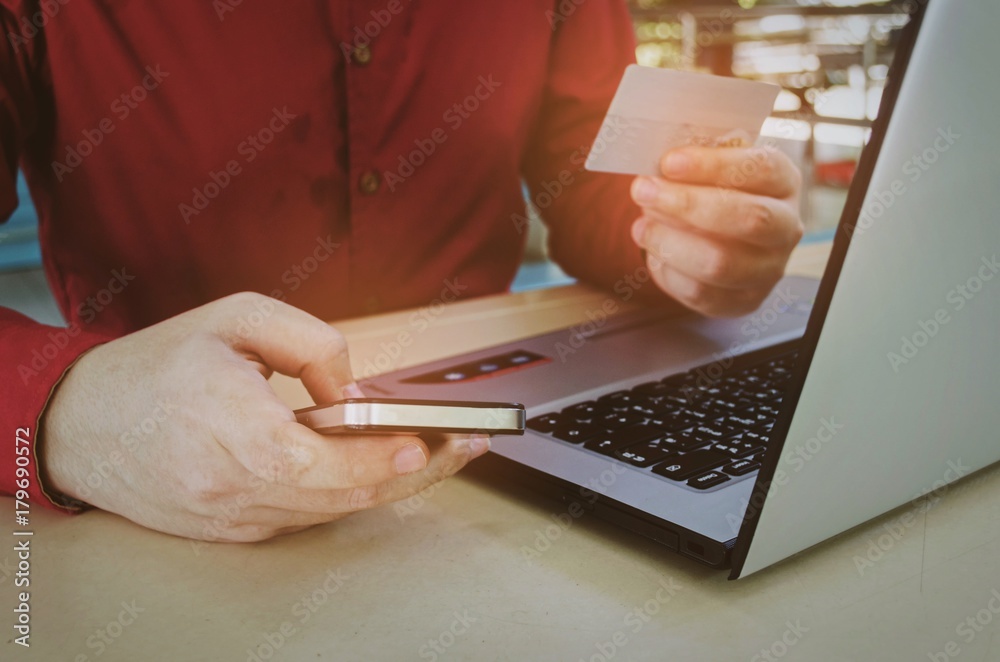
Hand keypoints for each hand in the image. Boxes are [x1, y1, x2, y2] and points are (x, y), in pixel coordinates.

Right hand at [40, 293, 488, 541]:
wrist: (81, 422)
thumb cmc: (156, 366)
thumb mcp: (235, 319)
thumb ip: (310, 344)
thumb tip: (357, 391)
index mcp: (232, 430)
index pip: (322, 463)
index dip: (380, 460)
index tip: (427, 444)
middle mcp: (233, 486)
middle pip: (343, 496)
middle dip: (411, 472)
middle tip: (458, 447)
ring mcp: (233, 518)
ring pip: (331, 512)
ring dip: (386, 485)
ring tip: (432, 452)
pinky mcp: (232, 532)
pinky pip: (304, 517)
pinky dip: (344, 494)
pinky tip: (374, 468)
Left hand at [629, 145, 803, 316]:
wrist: (721, 240)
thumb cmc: (713, 193)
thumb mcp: (709, 169)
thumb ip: (691, 165)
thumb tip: (654, 172)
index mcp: (784, 183)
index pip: (762, 168)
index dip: (714, 164)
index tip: (669, 162)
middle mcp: (786, 227)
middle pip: (748, 218)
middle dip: (687, 204)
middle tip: (643, 190)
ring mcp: (769, 269)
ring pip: (720, 263)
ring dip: (669, 242)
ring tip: (641, 227)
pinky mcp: (744, 301)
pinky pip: (700, 293)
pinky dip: (668, 272)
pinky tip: (654, 252)